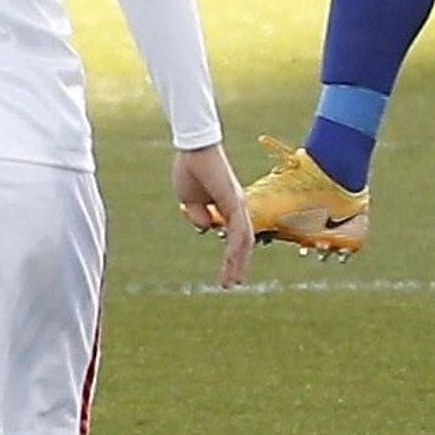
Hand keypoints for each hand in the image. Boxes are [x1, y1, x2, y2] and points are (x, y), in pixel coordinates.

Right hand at [173, 144, 253, 288]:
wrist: (193, 149)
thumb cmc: (191, 170)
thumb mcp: (191, 201)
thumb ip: (199, 216)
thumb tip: (207, 228)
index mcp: (227, 206)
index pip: (235, 236)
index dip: (233, 256)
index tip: (228, 275)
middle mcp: (237, 206)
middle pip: (244, 241)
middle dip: (238, 264)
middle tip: (232, 284)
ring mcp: (237, 203)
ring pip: (244, 239)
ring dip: (238, 262)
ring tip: (231, 281)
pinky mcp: (233, 200)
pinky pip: (238, 228)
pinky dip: (236, 247)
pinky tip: (232, 261)